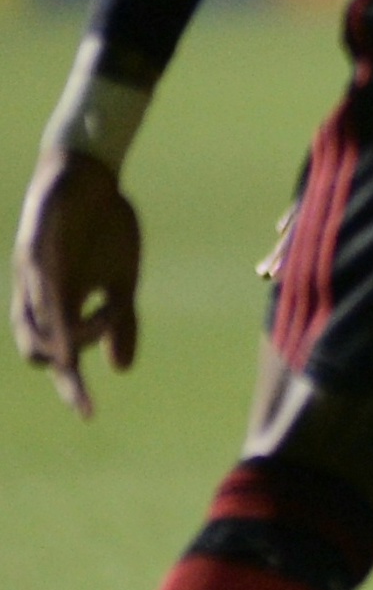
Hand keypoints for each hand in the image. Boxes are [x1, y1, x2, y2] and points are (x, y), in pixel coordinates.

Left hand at [12, 150, 141, 418]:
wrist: (91, 174)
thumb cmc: (104, 226)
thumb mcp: (123, 279)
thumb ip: (121, 321)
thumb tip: (120, 370)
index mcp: (60, 306)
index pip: (60, 356)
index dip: (72, 386)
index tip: (89, 415)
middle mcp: (39, 296)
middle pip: (35, 346)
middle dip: (66, 361)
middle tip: (108, 333)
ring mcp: (34, 272)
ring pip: (32, 320)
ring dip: (61, 333)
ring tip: (94, 327)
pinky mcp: (35, 244)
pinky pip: (36, 276)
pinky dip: (47, 298)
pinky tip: (63, 307)